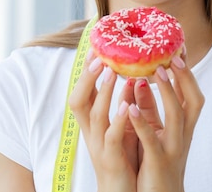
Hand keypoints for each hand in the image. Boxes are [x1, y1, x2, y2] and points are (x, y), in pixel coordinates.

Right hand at [68, 51, 136, 191]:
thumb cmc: (124, 160)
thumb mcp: (123, 128)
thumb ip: (124, 105)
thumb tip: (132, 77)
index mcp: (93, 126)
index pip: (81, 94)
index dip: (84, 74)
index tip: (93, 50)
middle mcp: (91, 134)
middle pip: (78, 102)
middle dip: (87, 78)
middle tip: (98, 56)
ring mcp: (100, 147)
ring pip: (95, 116)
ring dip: (102, 92)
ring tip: (111, 71)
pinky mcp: (112, 160)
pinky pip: (113, 138)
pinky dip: (119, 121)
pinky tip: (128, 107)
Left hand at [129, 55, 204, 191]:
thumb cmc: (155, 162)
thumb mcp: (154, 131)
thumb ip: (148, 107)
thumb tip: (139, 80)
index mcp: (182, 127)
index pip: (191, 95)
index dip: (187, 74)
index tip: (178, 51)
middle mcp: (183, 135)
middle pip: (193, 102)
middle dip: (185, 78)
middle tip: (174, 55)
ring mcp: (173, 148)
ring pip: (177, 117)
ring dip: (169, 92)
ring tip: (157, 71)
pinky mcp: (158, 162)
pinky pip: (152, 141)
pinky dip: (142, 123)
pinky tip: (129, 108)